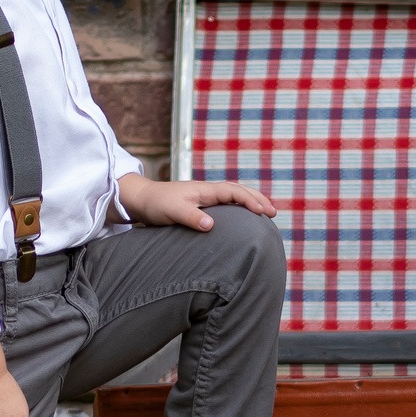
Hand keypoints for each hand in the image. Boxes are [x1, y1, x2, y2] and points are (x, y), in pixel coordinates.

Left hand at [115, 173, 277, 229]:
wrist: (142, 199)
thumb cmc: (157, 204)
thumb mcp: (173, 212)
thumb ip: (191, 218)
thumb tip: (211, 226)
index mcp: (205, 190)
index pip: (234, 192)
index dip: (250, 200)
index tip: (263, 212)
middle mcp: (208, 191)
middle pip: (239, 191)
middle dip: (258, 199)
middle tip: (274, 212)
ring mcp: (205, 197)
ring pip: (234, 196)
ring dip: (251, 201)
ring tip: (266, 213)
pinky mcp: (201, 205)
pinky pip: (226, 203)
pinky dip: (239, 206)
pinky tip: (243, 217)